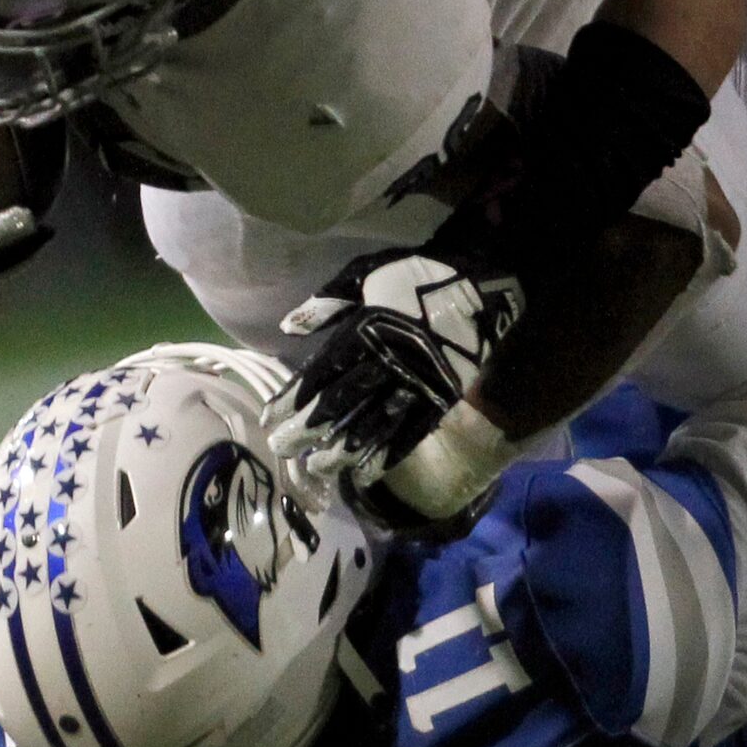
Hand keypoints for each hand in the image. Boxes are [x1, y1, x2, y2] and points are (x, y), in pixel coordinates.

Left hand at [260, 251, 522, 497]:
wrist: (478, 286)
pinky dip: (385, 457)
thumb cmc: (415, 276)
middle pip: (339, 407)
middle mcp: (386, 365)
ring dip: (340, 452)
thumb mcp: (365, 273)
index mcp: (363, 332)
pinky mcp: (440, 401)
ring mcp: (415, 387)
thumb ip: (326, 302)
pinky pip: (409, 436)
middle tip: (282, 451)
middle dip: (307, 432)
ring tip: (318, 469)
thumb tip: (288, 329)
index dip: (292, 401)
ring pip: (371, 428)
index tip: (269, 420)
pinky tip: (364, 474)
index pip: (319, 376)